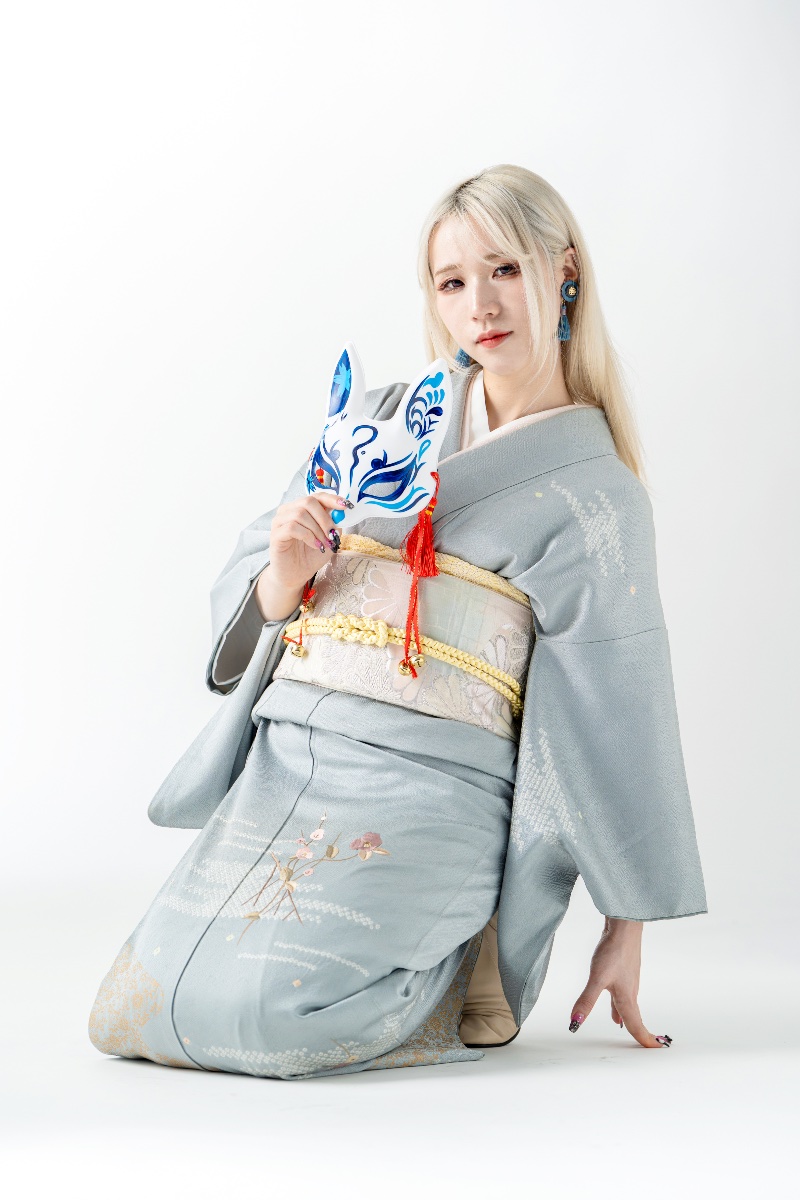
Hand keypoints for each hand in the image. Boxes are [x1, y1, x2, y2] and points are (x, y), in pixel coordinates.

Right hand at [254, 492, 350, 620]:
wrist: (296, 575)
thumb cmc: (310, 556)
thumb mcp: (328, 539)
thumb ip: (334, 525)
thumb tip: (342, 513)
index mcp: (302, 508)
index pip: (316, 496)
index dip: (332, 499)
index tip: (346, 506)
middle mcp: (289, 511)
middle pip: (308, 502)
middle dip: (325, 518)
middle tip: (332, 535)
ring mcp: (279, 521)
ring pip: (300, 514)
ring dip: (317, 530)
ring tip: (323, 544)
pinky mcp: (275, 534)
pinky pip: (292, 527)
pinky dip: (307, 536)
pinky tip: (314, 546)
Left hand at [568, 918, 671, 1048]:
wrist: (624, 927)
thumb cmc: (613, 951)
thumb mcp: (596, 978)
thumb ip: (586, 1001)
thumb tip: (575, 1022)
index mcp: (626, 998)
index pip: (635, 1025)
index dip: (644, 1040)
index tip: (654, 1050)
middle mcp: (630, 991)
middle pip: (635, 1017)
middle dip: (639, 1032)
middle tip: (647, 1045)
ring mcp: (629, 980)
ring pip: (629, 1005)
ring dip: (629, 1018)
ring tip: (622, 1026)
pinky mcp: (624, 970)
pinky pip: (624, 994)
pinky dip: (621, 1003)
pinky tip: (614, 1001)